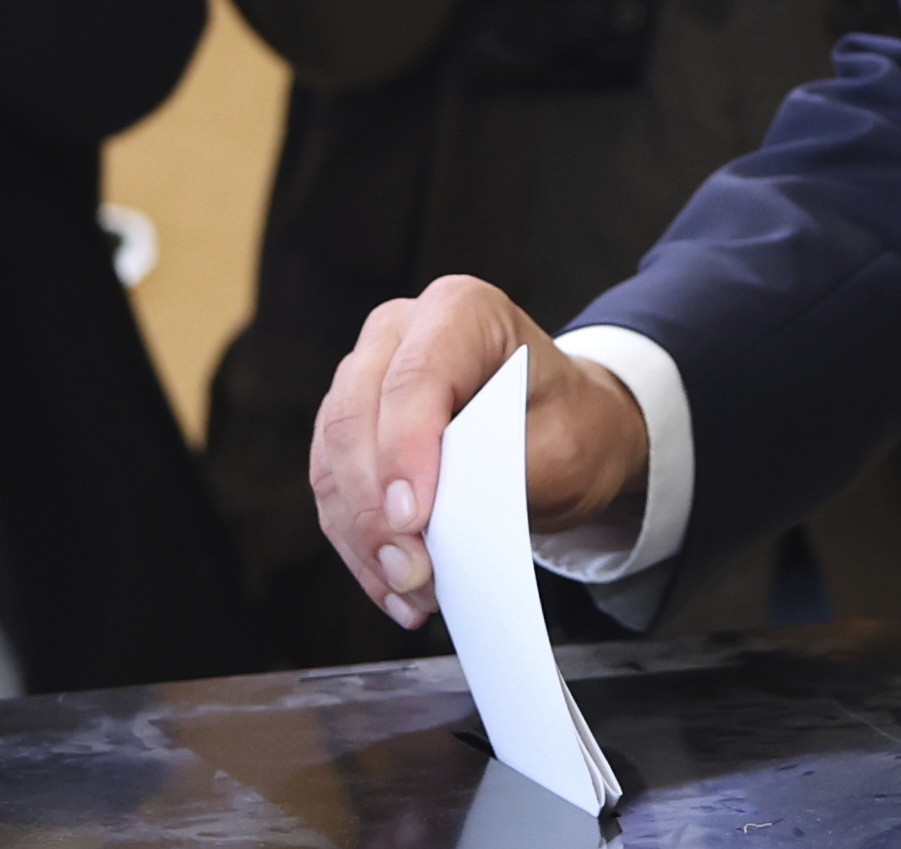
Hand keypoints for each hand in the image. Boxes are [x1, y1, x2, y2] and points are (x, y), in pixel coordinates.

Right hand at [309, 275, 649, 630]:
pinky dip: (359, 548)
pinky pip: (334, 494)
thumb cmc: (568, 425)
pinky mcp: (347, 433)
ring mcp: (363, 380)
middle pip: (356, 418)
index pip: (416, 376)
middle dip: (376, 509)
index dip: (404, 447)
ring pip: (332, 463)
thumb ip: (500, 470)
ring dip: (365, 539)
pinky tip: (392, 588)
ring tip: (411, 591)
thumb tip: (437, 518)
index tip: (415, 517)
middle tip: (414, 573)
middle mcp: (399, 334)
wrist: (565, 431)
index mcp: (460, 310)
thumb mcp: (562, 445)